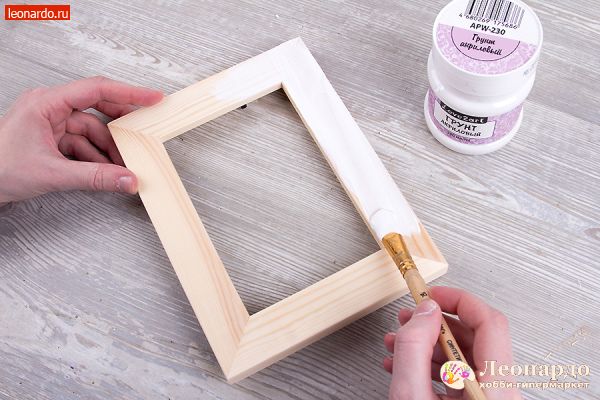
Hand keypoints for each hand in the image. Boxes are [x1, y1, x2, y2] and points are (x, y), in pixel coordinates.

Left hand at [0, 76, 162, 205]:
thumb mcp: (52, 174)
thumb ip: (94, 178)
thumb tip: (127, 179)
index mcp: (46, 103)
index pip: (95, 90)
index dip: (128, 93)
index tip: (152, 97)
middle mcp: (50, 108)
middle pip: (97, 108)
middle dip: (121, 125)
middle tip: (145, 131)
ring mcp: (51, 124)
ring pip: (92, 131)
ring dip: (108, 150)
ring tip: (124, 166)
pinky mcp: (52, 139)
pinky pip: (83, 144)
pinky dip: (96, 159)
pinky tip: (106, 172)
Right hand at [383, 286, 520, 399]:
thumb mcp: (411, 395)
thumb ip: (414, 350)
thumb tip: (424, 312)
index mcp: (494, 388)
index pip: (489, 322)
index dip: (458, 300)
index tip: (431, 294)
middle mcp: (499, 393)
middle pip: (475, 337)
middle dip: (435, 322)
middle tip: (411, 316)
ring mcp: (488, 399)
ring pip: (464, 355)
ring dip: (428, 343)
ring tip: (399, 341)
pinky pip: (459, 374)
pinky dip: (432, 363)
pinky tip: (405, 363)